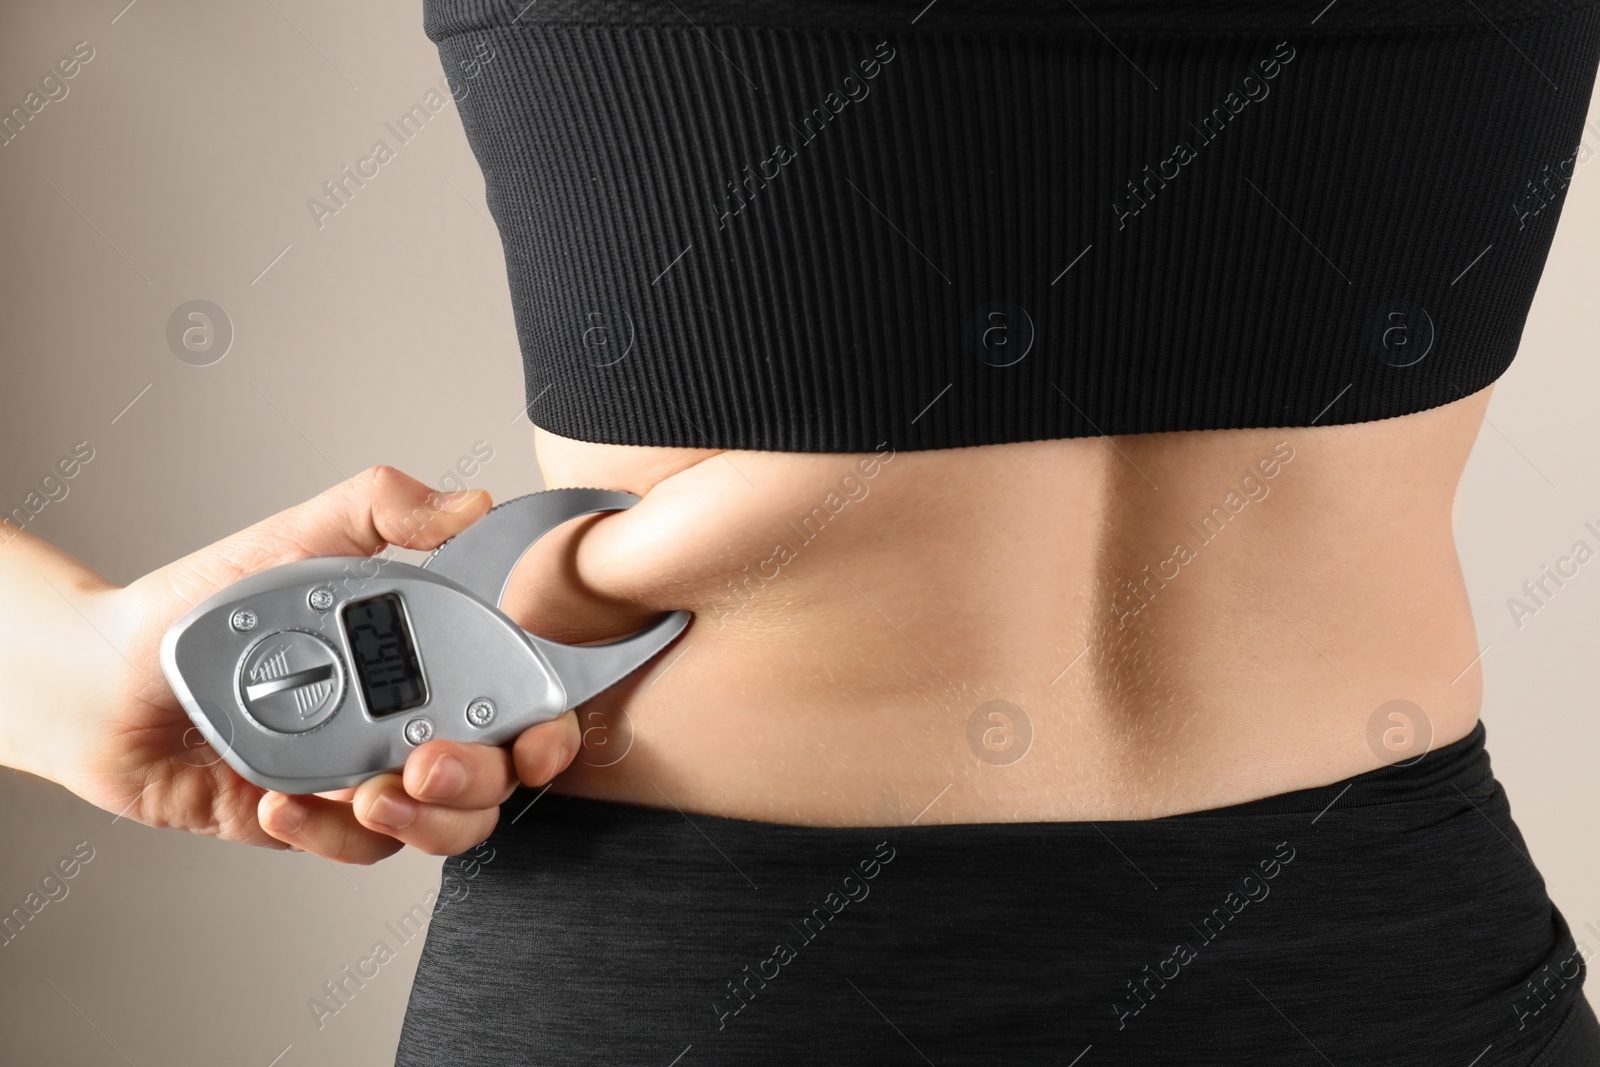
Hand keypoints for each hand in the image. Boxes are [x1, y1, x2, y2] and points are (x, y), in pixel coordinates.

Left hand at [44, 466, 582, 863]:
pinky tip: (287, 801)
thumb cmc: (207, 604)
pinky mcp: (316, 825)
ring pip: (444, 829)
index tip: (540, 736)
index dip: (549, 727)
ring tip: (367, 792)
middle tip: (430, 760)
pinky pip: (356, 851)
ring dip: (423, 820)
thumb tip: (470, 504)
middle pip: (495, 780)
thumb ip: (385, 507)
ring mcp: (368, 779)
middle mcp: (410, 723)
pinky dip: (327, 834)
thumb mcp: (301, 536)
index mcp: (427, 660)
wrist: (110, 677)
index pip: (520, 702)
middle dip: (478, 781)